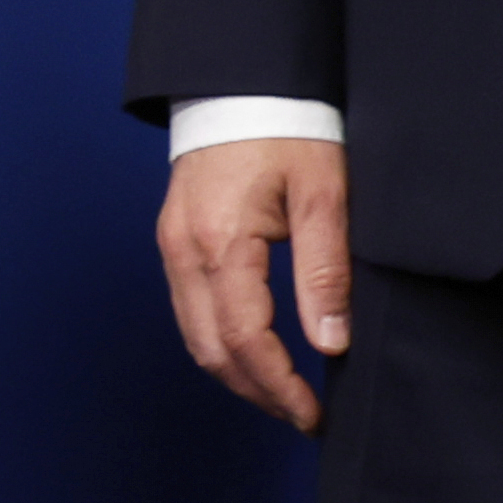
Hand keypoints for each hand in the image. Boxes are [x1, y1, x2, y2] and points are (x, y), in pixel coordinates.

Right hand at [156, 136, 350, 433]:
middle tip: (303, 416)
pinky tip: (255, 351)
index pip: (246, 339)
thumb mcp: (322, 196)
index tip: (314, 415)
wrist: (241, 85)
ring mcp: (172, 246)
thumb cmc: (286, 131)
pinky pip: (190, 310)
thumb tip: (329, 343)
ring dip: (237, 374)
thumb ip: (325, 271)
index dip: (280, 387)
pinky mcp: (175, 240)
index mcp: (221, 242)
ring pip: (195, 336)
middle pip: (212, 349)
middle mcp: (184, 250)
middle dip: (257, 393)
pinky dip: (222, 343)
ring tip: (283, 394)